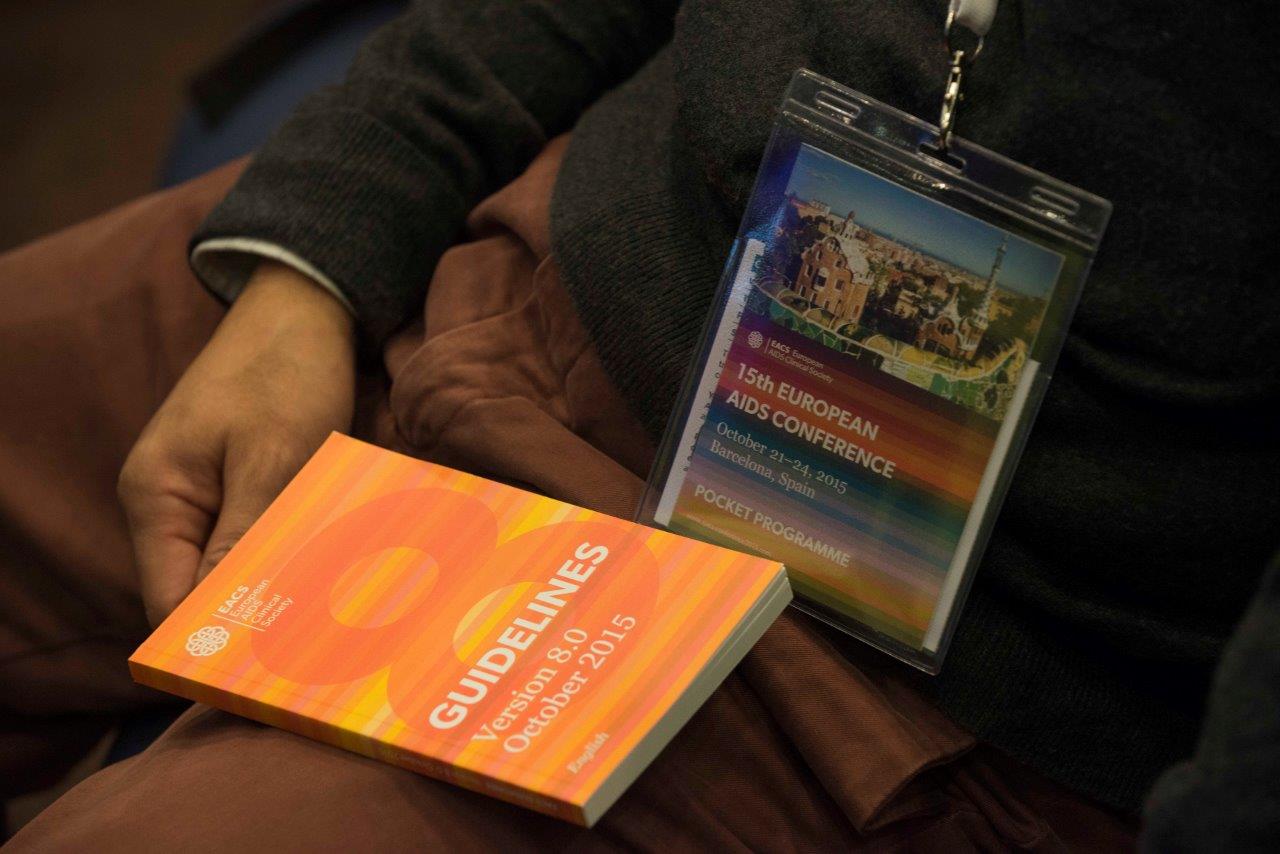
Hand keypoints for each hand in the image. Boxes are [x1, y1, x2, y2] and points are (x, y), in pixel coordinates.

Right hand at [118, 261, 355, 624]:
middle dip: (254, 618)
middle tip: (319, 653)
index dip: (214, 641)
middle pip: (203, 590)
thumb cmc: (286, 372)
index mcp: (156, 498)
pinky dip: (291, 554)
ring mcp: (206, 494)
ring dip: (279, 586)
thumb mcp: (271, 458)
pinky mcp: (242, 484)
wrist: (308, 305)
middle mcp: (170, 504)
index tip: (272, 675)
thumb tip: (225, 621)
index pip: (169, 602)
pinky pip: (259, 538)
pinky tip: (335, 573)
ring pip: (236, 567)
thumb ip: (245, 540)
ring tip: (336, 619)